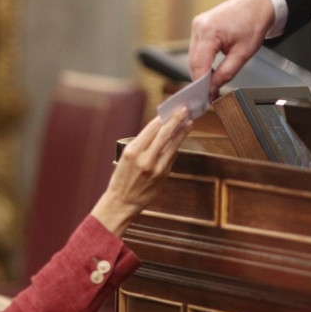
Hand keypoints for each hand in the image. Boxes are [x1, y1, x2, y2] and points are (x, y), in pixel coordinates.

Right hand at [90, 109, 192, 236]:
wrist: (121, 203)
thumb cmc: (121, 178)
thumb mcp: (125, 157)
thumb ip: (142, 144)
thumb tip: (159, 129)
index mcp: (132, 151)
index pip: (151, 129)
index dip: (163, 117)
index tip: (171, 109)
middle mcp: (145, 159)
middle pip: (164, 134)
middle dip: (176, 120)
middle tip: (184, 110)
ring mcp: (156, 168)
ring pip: (172, 145)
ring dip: (182, 132)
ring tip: (189, 122)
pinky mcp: (163, 176)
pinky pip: (172, 157)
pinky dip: (177, 146)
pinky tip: (181, 138)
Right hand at [188, 0, 274, 95]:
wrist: (257, 4)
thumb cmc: (253, 24)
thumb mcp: (243, 54)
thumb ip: (226, 73)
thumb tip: (213, 88)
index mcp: (209, 32)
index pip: (199, 65)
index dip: (201, 85)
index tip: (206, 98)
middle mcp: (199, 26)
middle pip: (193, 62)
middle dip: (200, 80)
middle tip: (209, 95)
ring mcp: (197, 25)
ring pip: (193, 56)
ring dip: (200, 71)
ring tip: (211, 84)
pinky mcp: (199, 25)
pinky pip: (196, 48)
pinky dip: (201, 60)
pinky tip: (210, 70)